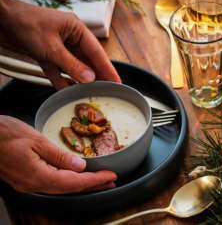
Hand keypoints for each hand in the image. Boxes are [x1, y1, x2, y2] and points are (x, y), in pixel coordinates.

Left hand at [0, 0, 120, 88]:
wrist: (1, 19)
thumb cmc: (25, 23)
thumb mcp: (51, 47)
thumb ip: (71, 64)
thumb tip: (89, 78)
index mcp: (76, 30)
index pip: (97, 52)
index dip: (107, 68)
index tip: (116, 81)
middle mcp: (70, 38)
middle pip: (87, 61)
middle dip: (95, 75)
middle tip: (106, 89)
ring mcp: (58, 47)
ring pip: (73, 66)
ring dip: (78, 79)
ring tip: (88, 91)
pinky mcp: (47, 54)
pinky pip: (57, 70)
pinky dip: (60, 79)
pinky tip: (64, 88)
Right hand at [0, 115, 116, 193]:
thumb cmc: (3, 134)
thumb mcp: (35, 140)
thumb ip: (59, 155)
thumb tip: (79, 166)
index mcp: (38, 175)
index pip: (75, 182)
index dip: (95, 180)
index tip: (110, 176)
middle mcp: (34, 184)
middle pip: (70, 188)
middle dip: (93, 185)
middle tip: (110, 181)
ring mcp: (29, 183)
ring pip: (62, 187)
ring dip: (82, 183)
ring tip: (98, 180)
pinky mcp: (26, 178)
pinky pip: (52, 182)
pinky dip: (68, 180)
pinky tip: (75, 175)